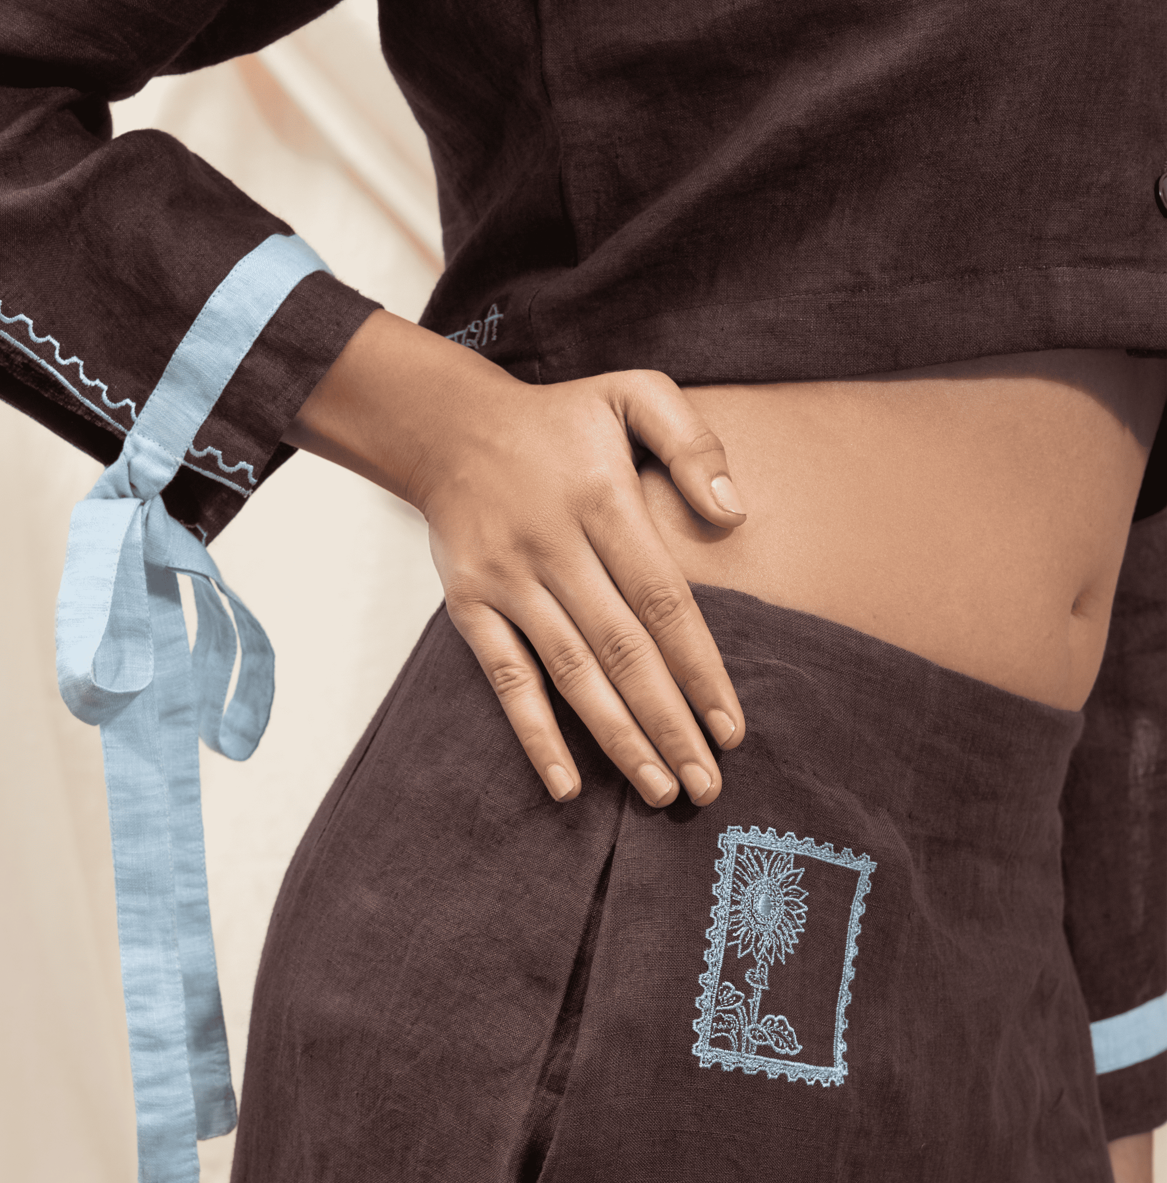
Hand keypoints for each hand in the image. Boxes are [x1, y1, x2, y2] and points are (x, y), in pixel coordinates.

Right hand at [286, 310, 746, 806]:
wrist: (446, 426)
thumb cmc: (557, 419)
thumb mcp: (633, 392)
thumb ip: (692, 442)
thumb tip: (736, 511)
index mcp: (604, 499)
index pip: (664, 601)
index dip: (700, 670)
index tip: (731, 728)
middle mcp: (555, 546)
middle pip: (623, 651)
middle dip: (669, 724)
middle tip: (707, 786)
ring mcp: (508, 580)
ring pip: (572, 674)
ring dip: (618, 738)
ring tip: (660, 790)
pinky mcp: (470, 605)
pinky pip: (507, 680)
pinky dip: (535, 734)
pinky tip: (567, 784)